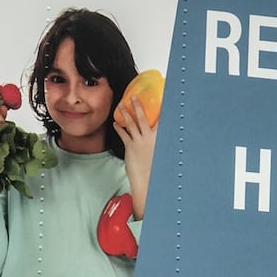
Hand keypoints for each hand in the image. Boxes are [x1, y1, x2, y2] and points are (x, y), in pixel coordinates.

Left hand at [113, 98, 157, 219]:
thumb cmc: (155, 168)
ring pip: (131, 124)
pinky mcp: (130, 147)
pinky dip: (119, 128)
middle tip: (133, 97)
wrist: (148, 179)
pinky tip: (115, 124)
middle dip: (137, 106)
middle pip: (142, 118)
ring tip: (120, 107)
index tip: (159, 100)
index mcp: (159, 137)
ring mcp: (139, 141)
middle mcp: (149, 137)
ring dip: (125, 114)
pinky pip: (123, 135)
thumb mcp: (161, 153)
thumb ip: (158, 142)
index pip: (160, 120)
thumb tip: (158, 138)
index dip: (160, 109)